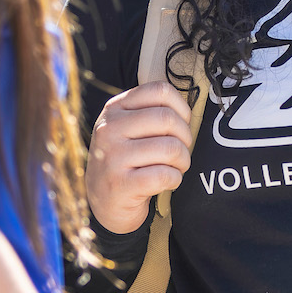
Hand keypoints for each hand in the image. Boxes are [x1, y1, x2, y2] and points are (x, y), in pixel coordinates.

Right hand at [85, 81, 196, 233]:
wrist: (104, 201)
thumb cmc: (126, 160)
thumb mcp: (128, 128)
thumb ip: (151, 112)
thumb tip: (187, 110)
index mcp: (115, 108)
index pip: (160, 91)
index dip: (181, 108)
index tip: (181, 125)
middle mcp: (109, 129)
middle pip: (168, 119)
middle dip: (185, 138)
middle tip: (180, 151)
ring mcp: (112, 157)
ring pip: (170, 148)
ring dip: (183, 161)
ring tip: (175, 167)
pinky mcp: (120, 184)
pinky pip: (165, 175)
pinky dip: (175, 179)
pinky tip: (167, 181)